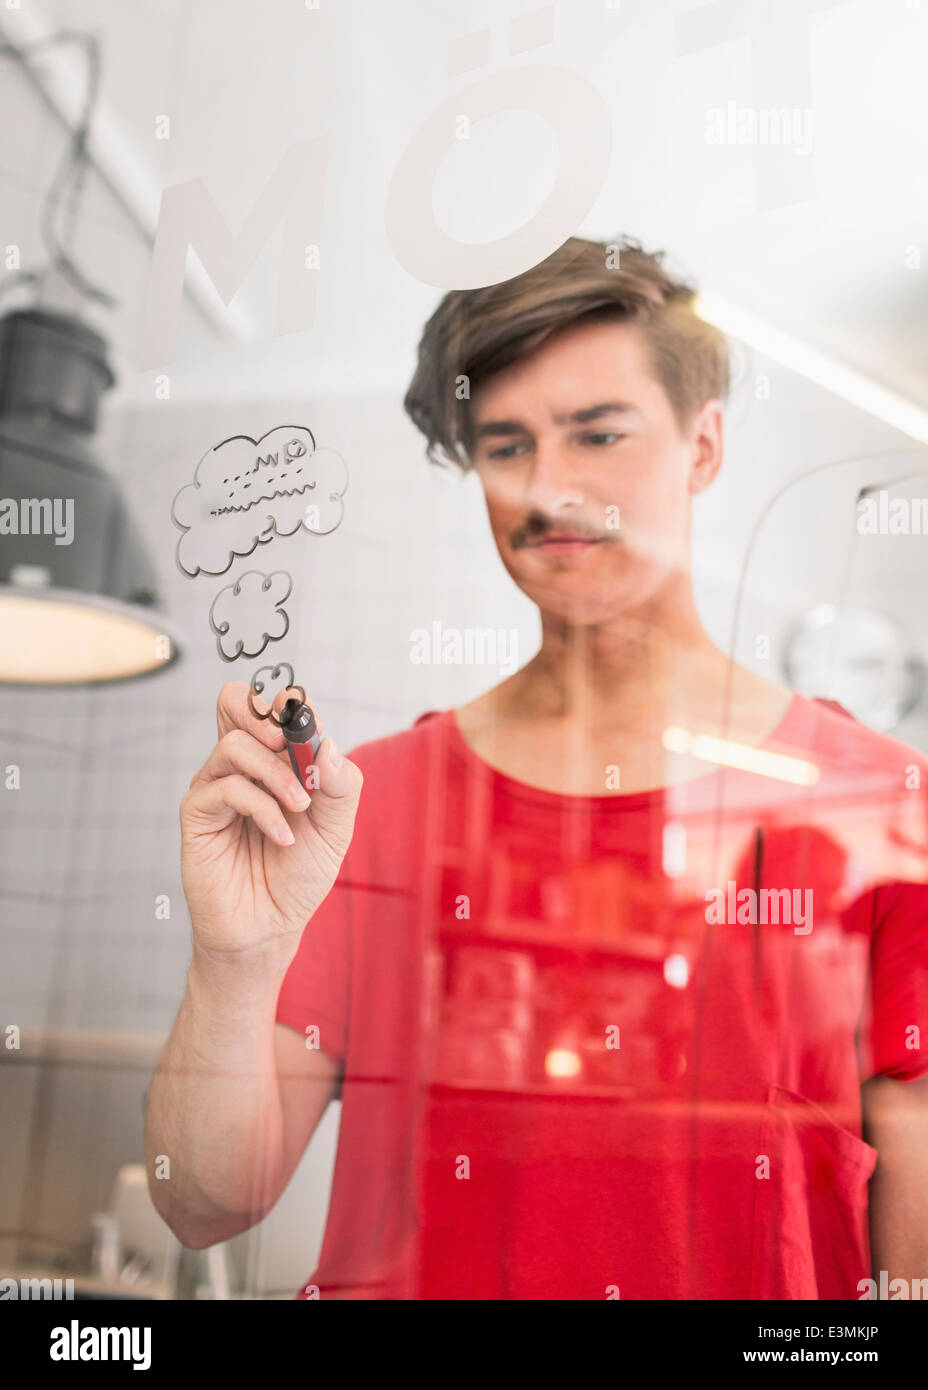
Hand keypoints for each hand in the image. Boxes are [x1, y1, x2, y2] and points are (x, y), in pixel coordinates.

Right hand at [179, 682, 362, 965]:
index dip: (290, 703)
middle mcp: (242, 766)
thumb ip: (341, 785)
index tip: (311, 723)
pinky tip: (283, 836)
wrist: (270, 927)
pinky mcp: (197, 813)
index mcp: (276, 760)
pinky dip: (263, 808)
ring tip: (300, 809)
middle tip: (292, 743)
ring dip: (277, 774)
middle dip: (266, 715)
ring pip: (236, 744)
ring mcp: (217, 786)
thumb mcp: (336, 829)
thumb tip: (328, 744)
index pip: (273, 708)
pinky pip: (226, 787)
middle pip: (234, 702)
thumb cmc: (299, 876)